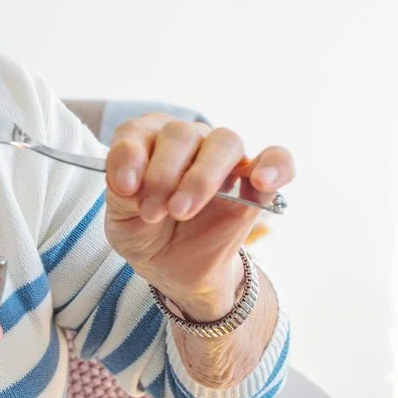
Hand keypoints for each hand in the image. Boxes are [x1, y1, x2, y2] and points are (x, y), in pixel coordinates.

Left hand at [103, 114, 294, 319]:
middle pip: (182, 133)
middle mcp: (186, 140)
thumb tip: (128, 181)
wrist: (173, 267)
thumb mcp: (120, 221)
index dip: (129, 155)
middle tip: (152, 212)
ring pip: (225, 142)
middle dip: (164, 175)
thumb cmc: (143, 232)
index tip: (124, 188)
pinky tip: (261, 181)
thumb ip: (121, 195)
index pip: (138, 130)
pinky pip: (277, 159)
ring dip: (202, 177)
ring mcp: (222, 159)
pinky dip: (274, 165)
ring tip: (181, 211)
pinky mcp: (254, 183)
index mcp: (147, 141)